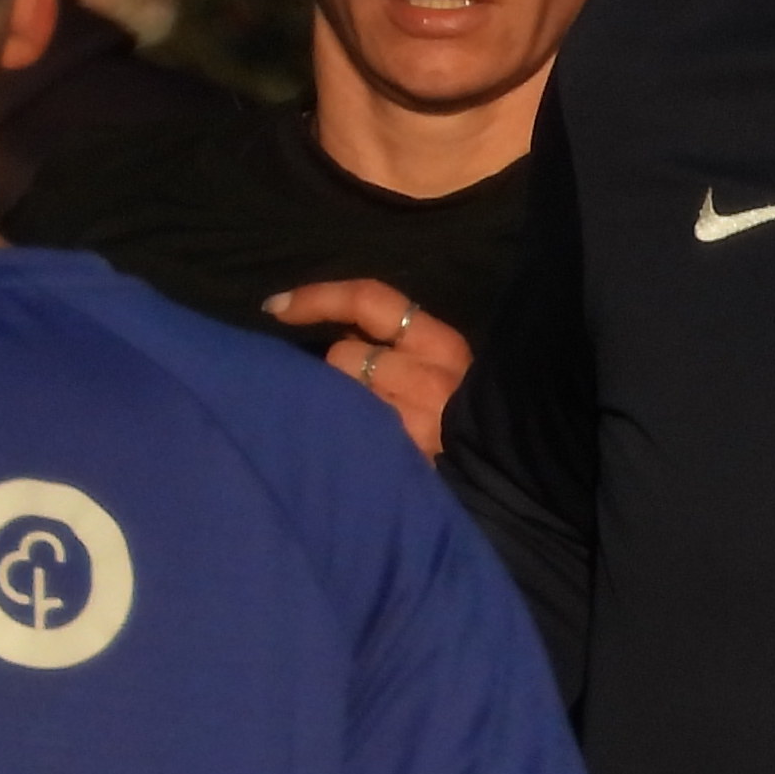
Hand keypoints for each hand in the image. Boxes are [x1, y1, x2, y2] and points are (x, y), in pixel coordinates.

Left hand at [272, 280, 466, 462]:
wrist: (499, 475)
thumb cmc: (466, 419)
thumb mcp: (442, 371)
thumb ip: (398, 350)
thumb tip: (341, 335)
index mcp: (440, 346)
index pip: (369, 300)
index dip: (317, 298)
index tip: (275, 307)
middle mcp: (426, 378)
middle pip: (344, 354)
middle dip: (338, 371)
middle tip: (354, 395)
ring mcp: (410, 422)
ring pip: (339, 397)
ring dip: (337, 407)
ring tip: (355, 426)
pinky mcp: (396, 460)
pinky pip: (344, 437)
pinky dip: (339, 439)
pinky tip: (349, 450)